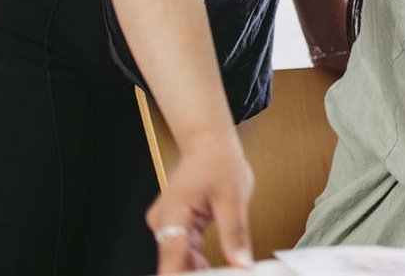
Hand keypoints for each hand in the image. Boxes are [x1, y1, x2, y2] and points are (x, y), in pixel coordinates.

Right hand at [145, 128, 253, 272]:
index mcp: (173, 213)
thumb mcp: (233, 197)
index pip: (172, 261)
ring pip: (179, 260)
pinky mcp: (175, 225)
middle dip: (196, 275)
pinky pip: (184, 251)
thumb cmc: (218, 160)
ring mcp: (167, 224)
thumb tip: (241, 261)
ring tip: (223, 272)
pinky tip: (215, 269)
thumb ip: (235, 233)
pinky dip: (198, 261)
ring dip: (198, 271)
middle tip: (224, 274)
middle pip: (175, 263)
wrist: (209, 142)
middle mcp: (163, 221)